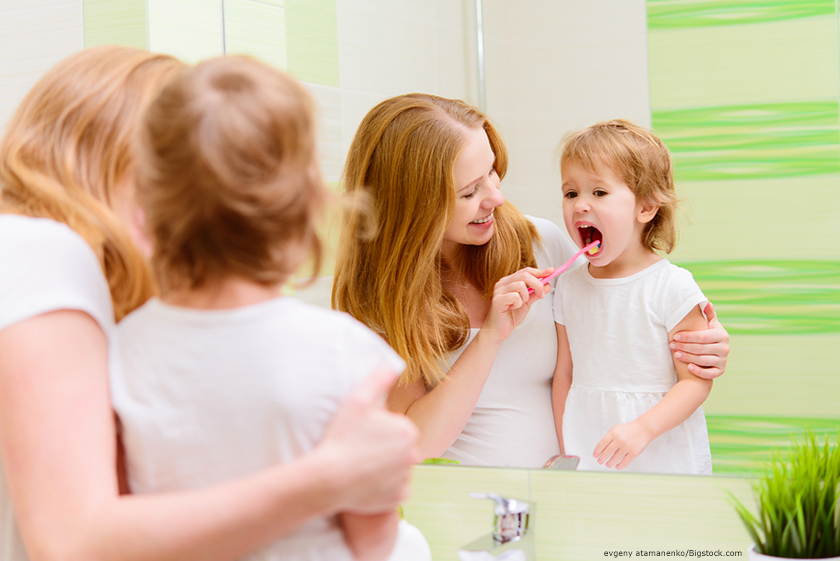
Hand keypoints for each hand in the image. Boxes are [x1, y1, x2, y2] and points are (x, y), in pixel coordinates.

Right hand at [318, 368, 419, 513]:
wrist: (327, 478)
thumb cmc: (341, 438)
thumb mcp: (356, 401)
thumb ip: (377, 381)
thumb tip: (392, 364)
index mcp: (407, 430)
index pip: (397, 428)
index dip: (379, 430)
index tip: (362, 434)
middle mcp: (413, 454)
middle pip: (400, 448)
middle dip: (384, 448)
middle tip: (360, 450)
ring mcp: (407, 478)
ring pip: (398, 468)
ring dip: (385, 467)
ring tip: (361, 466)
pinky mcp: (399, 498)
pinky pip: (394, 490)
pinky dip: (384, 487)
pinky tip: (366, 482)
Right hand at [482, 267, 552, 343]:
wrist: (499, 330)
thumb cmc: (510, 316)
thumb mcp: (527, 303)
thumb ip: (536, 293)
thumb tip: (548, 284)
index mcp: (509, 281)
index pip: (526, 271)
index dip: (539, 271)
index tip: (551, 272)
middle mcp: (503, 283)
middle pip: (524, 275)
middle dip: (537, 284)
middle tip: (541, 294)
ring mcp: (499, 290)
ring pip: (520, 285)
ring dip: (526, 296)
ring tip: (521, 304)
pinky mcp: (497, 299)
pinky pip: (515, 296)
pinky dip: (518, 303)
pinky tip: (513, 308)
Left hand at [593, 421, 651, 468]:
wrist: (643, 429)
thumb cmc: (626, 431)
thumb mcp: (615, 430)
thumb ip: (608, 439)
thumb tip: (600, 451)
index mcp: (613, 433)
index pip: (602, 444)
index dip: (597, 451)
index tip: (595, 456)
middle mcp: (619, 440)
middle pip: (607, 452)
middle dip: (602, 459)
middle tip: (600, 462)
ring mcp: (627, 446)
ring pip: (615, 458)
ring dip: (610, 463)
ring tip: (608, 465)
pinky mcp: (634, 452)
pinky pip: (625, 462)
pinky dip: (620, 466)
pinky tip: (617, 466)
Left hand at [670, 302, 728, 379]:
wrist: (710, 355)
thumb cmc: (706, 336)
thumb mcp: (709, 324)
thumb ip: (708, 314)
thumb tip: (706, 301)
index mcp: (722, 335)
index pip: (702, 336)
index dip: (687, 336)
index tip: (675, 336)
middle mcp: (725, 348)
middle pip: (701, 348)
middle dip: (684, 347)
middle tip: (671, 345)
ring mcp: (723, 360)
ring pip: (703, 360)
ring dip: (688, 358)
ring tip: (675, 354)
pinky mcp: (721, 371)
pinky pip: (710, 373)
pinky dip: (699, 371)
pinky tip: (688, 367)